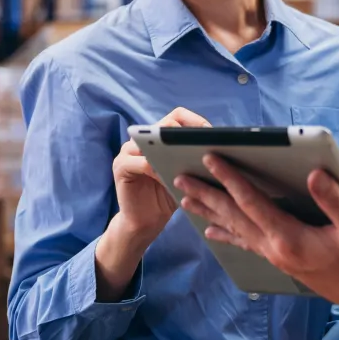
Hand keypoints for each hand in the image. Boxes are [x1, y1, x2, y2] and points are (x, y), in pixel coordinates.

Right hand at [113, 107, 211, 240]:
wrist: (146, 222)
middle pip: (165, 124)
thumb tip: (217, 147)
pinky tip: (167, 177)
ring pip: (151, 141)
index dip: (195, 122)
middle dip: (183, 135)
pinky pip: (140, 162)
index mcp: (159, 138)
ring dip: (169, 152)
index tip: (212, 136)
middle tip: (199, 147)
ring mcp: (129, 150)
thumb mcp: (185, 176)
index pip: (178, 117)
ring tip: (185, 161)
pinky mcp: (121, 165)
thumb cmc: (168, 197)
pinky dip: (155, 168)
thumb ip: (193, 160)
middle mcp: (143, 139)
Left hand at [176, 154, 338, 322]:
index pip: (253, 203)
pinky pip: (246, 243)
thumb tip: (313, 173)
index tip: (211, 158)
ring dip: (210, 213)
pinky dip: (226, 234)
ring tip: (186, 200)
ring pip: (235, 230)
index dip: (231, 178)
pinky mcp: (282, 260)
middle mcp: (277, 249)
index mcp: (291, 239)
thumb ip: (334, 199)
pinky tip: (212, 231)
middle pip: (234, 217)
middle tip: (180, 178)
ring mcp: (277, 257)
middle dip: (207, 195)